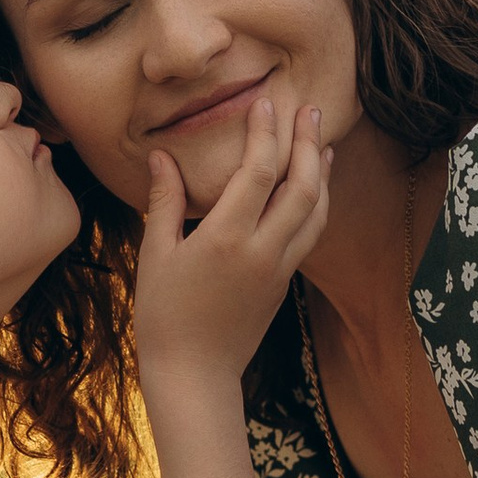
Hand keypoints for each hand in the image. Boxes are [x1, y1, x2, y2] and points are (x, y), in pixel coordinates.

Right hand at [133, 99, 330, 391]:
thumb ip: (164, 202)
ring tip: (320, 140)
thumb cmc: (164, 316)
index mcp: (225, 238)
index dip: (264, 134)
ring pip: (315, 211)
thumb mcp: (156, 255)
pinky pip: (310, 233)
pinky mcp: (284, 282)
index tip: (265, 103)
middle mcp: (261, 250)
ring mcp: (279, 268)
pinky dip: (317, 203)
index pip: (256, 173)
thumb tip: (161, 156)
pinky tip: (314, 186)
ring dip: (321, 172)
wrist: (195, 374)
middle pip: (301, 186)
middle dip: (306, 143)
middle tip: (308, 109)